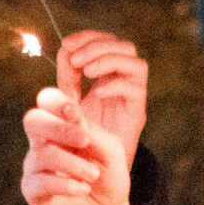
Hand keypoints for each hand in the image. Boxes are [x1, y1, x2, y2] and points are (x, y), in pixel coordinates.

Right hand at [21, 87, 129, 204]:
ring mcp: (35, 165)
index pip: (48, 101)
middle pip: (33, 120)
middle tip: (84, 140)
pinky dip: (65, 185)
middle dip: (58, 127)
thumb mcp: (111, 151)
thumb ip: (94, 132)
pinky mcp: (32, 190)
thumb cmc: (107, 176)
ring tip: (93, 176)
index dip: (56, 102)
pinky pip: (41, 182)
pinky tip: (83, 189)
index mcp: (62, 125)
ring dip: (73, 164)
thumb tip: (74, 117)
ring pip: (42, 154)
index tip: (75, 113)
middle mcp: (43, 142)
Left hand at [56, 31, 146, 169]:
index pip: (105, 41)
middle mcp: (124, 79)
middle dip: (97, 47)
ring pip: (135, 63)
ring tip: (87, 72)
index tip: (66, 44)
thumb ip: (67, 77)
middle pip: (123, 46)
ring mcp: (133, 94)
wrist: (93, 167)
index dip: (87, 37)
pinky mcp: (138, 110)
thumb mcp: (68, 100)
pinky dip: (115, 85)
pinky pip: (135, 87)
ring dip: (108, 61)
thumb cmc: (80, 132)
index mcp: (107, 72)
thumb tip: (64, 50)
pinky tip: (97, 94)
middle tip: (76, 60)